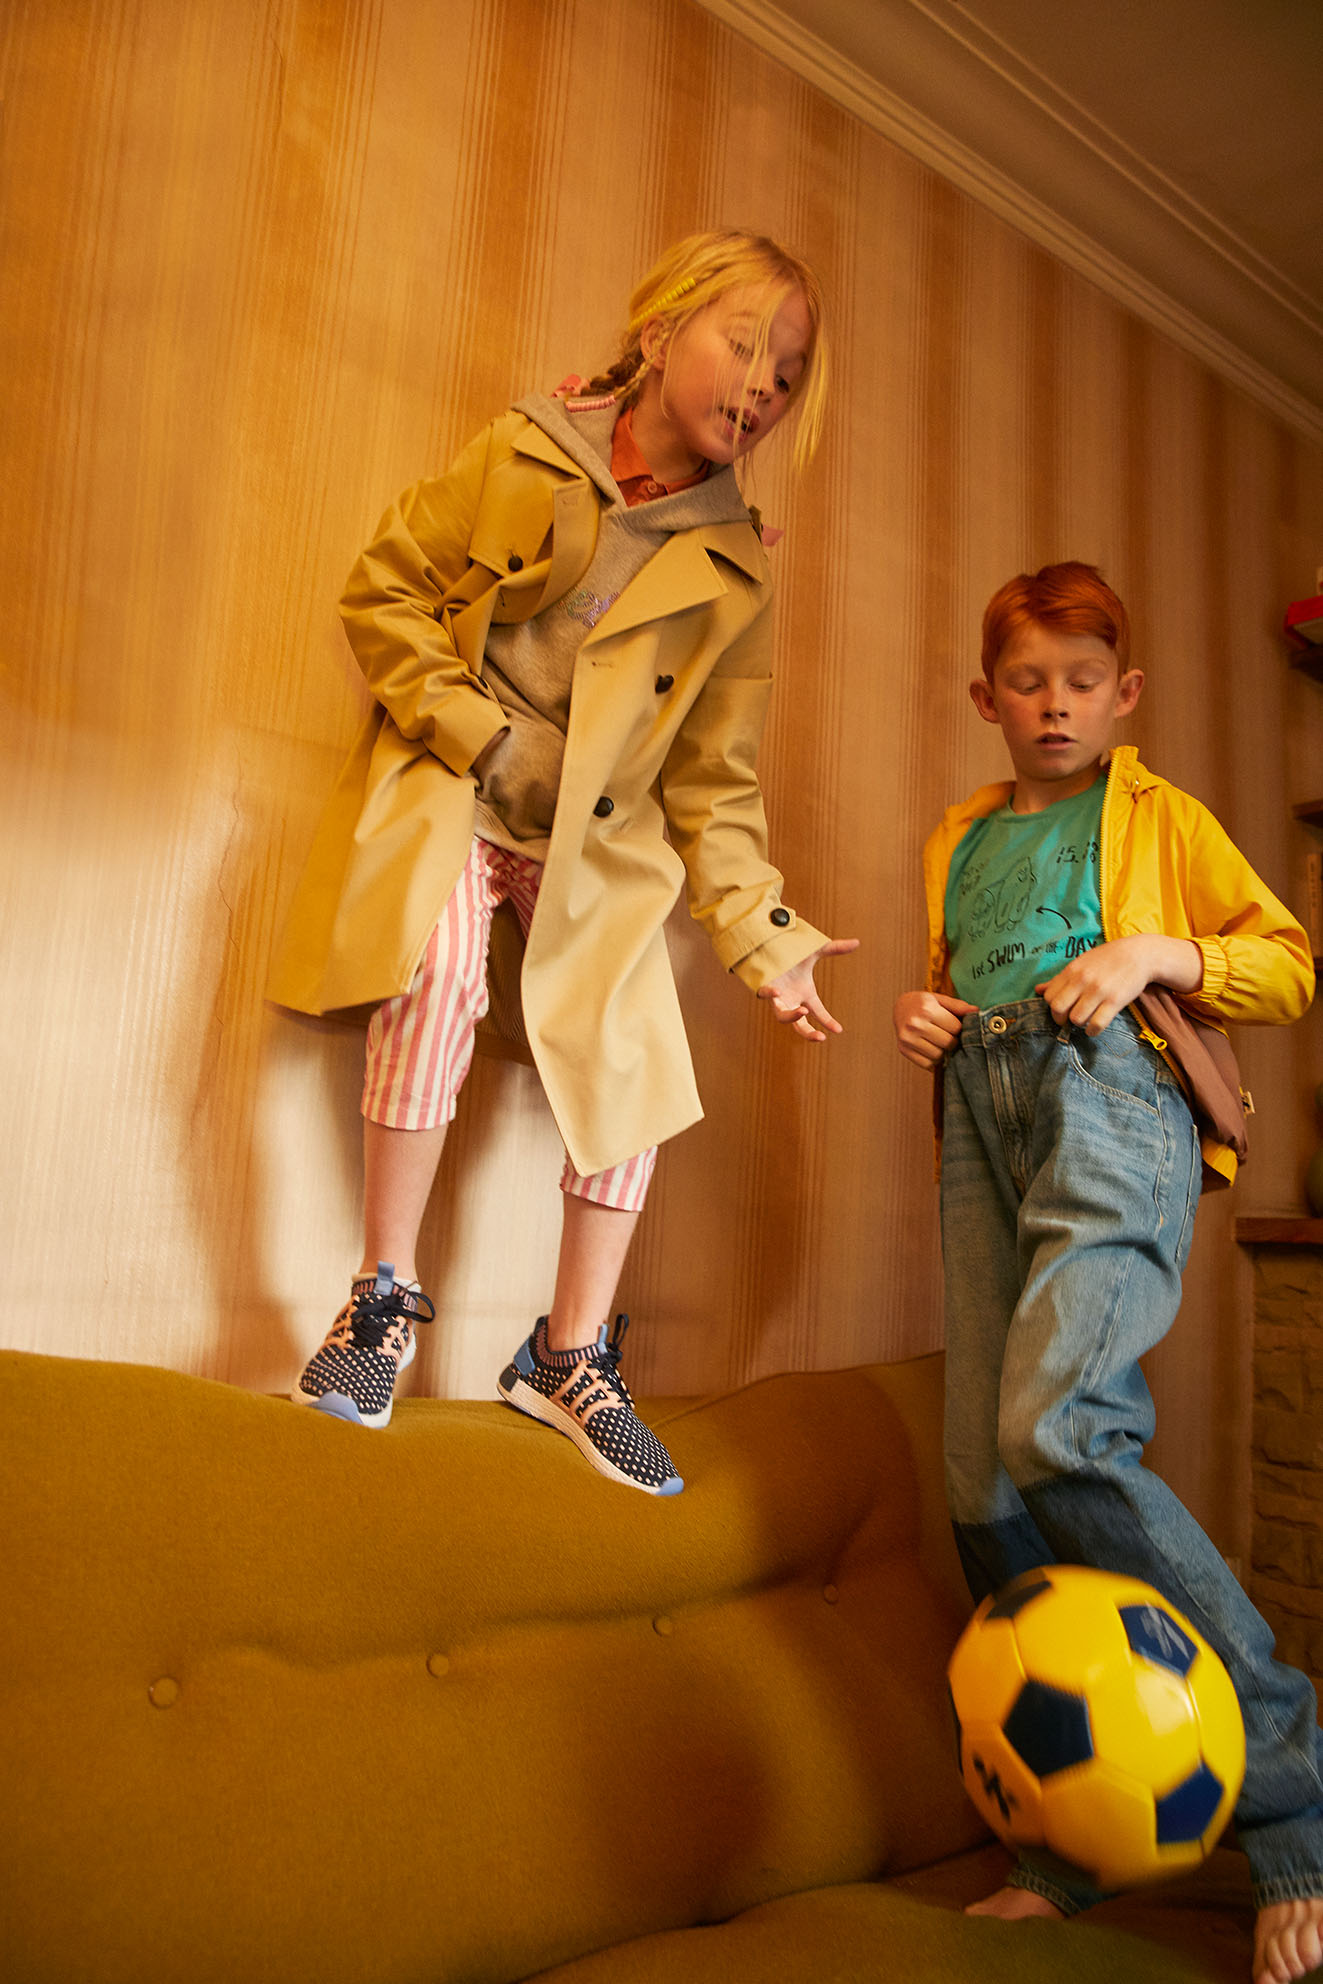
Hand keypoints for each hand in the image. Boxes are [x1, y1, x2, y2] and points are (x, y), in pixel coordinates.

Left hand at [757, 938, 859, 1041]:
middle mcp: (792, 1000)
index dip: (828, 1022)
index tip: (838, 1030)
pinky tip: (778, 993)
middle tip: (820, 1037)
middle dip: (809, 1033)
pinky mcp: (764, 988)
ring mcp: (778, 997)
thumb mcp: (816, 951)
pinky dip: (770, 995)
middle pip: (800, 1025)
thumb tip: (857, 942)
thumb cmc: (792, 954)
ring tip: (803, 1012)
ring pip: (782, 1017)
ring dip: (792, 1017)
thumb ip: (835, 948)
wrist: (770, 947)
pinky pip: (765, 996)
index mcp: (805, 995)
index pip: (819, 1013)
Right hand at [893, 990, 977, 1068]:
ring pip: (938, 1055)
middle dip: (952, 1040)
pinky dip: (932, 1060)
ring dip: (942, 1051)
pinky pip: (927, 1064)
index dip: (958, 1028)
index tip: (952, 1025)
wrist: (899, 1008)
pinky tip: (930, 1048)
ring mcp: (908, 1038)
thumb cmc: (923, 1003)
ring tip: (937, 1041)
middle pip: (948, 1043)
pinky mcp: (904, 1050)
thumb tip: (976, 1011)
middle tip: (947, 1034)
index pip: (956, 1028)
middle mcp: (916, 1024)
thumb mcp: (940, 999)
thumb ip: (958, 1006)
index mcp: (927, 1009)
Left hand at [1037, 934, 1201, 1036]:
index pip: (1048, 996)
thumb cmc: (1108, 959)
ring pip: (1076, 1019)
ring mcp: (1099, 991)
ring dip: (1079, 1024)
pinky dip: (1093, 1030)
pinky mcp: (1115, 1001)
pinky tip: (1095, 1026)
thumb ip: (1060, 978)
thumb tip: (1038, 990)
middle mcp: (1083, 980)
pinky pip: (1096, 1024)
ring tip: (1086, 1019)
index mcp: (1072, 970)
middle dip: (1061, 1019)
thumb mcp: (1082, 962)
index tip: (1062, 1008)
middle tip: (1069, 1019)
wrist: (1140, 954)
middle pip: (1057, 1009)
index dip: (1052, 1006)